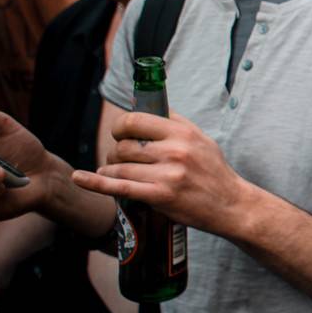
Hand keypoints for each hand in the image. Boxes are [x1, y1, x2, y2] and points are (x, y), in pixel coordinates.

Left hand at [71, 112, 247, 233]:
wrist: (231, 205)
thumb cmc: (214, 172)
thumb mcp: (201, 140)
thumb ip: (175, 123)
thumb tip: (149, 107)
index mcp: (182, 133)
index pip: (136, 121)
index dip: (120, 126)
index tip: (119, 133)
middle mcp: (175, 151)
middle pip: (124, 145)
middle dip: (114, 151)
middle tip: (117, 157)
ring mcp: (167, 175)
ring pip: (120, 166)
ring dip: (109, 168)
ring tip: (111, 171)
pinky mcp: (160, 196)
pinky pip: (120, 187)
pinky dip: (96, 182)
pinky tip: (80, 177)